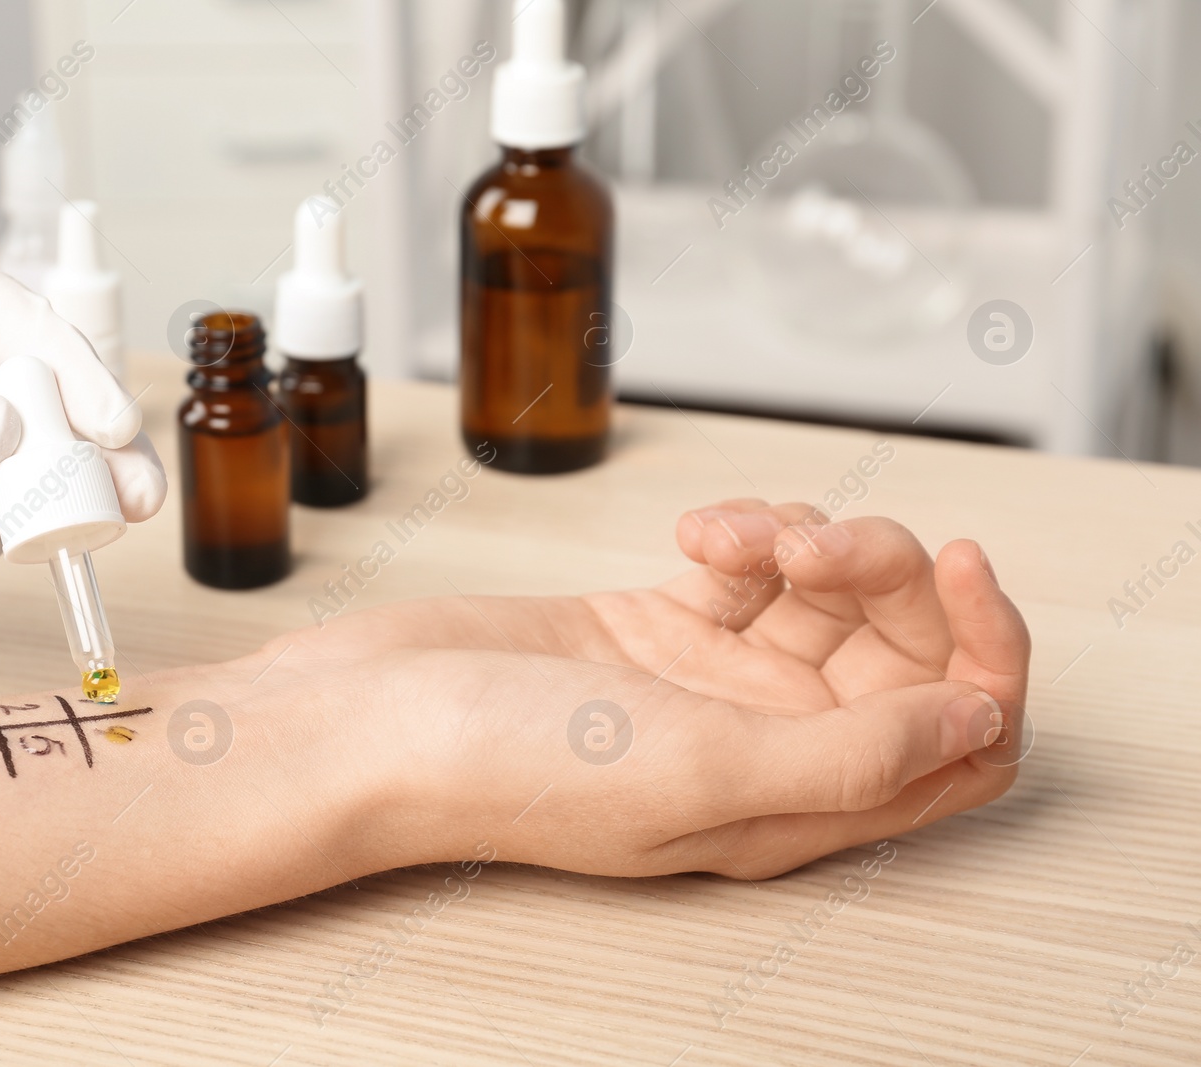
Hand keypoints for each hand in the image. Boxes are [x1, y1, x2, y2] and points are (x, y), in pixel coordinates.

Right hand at [246, 499, 1030, 878]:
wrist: (374, 719)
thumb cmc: (506, 767)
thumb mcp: (697, 774)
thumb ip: (854, 759)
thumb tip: (980, 722)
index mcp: (795, 806)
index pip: (959, 742)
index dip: (987, 657)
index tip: (958, 572)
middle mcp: (767, 747)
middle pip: (902, 650)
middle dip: (879, 575)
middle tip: (806, 551)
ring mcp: (715, 684)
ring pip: (832, 595)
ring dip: (806, 540)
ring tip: (731, 540)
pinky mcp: (663, 622)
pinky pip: (757, 564)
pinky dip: (747, 530)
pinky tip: (695, 535)